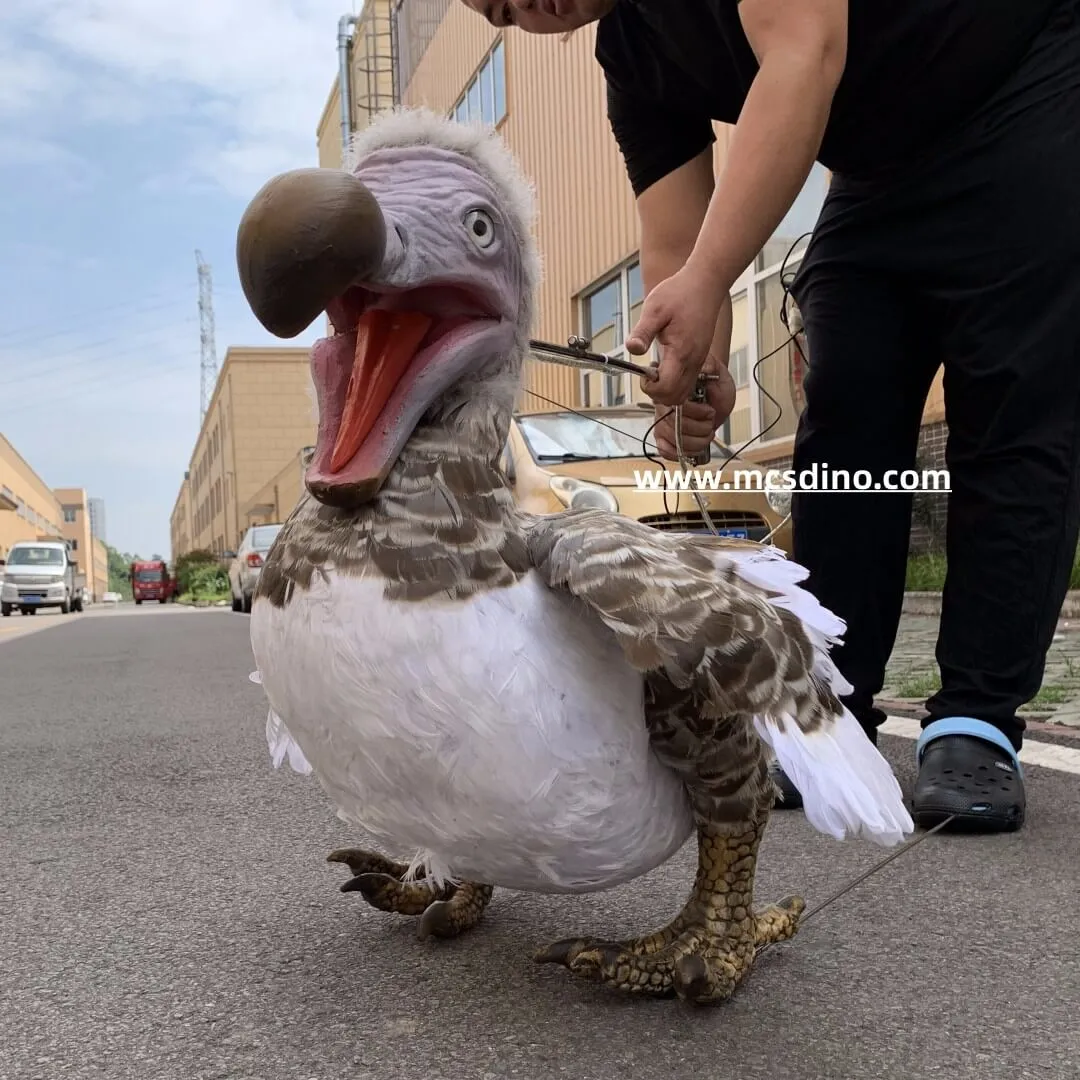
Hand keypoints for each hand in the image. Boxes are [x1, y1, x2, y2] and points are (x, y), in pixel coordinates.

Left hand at [625, 262, 723, 404]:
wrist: (705, 282)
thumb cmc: (679, 292)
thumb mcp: (654, 309)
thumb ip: (643, 332)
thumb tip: (632, 350)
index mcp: (682, 352)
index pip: (667, 389)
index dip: (650, 388)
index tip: (642, 374)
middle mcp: (694, 361)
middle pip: (676, 398)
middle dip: (657, 393)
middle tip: (647, 375)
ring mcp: (700, 361)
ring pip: (684, 394)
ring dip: (667, 390)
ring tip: (655, 371)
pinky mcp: (701, 358)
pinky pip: (689, 382)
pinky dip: (675, 383)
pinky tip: (665, 365)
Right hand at [647, 356, 735, 461]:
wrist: (712, 389)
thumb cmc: (714, 382)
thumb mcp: (719, 374)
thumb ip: (712, 371)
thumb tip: (705, 370)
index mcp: (673, 387)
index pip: (677, 405)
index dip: (696, 412)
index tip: (710, 411)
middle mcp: (663, 404)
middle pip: (674, 426)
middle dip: (699, 429)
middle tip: (710, 423)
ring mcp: (661, 420)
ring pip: (673, 440)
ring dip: (695, 442)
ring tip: (706, 434)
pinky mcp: (663, 434)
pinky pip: (664, 449)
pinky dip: (678, 453)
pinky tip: (690, 448)